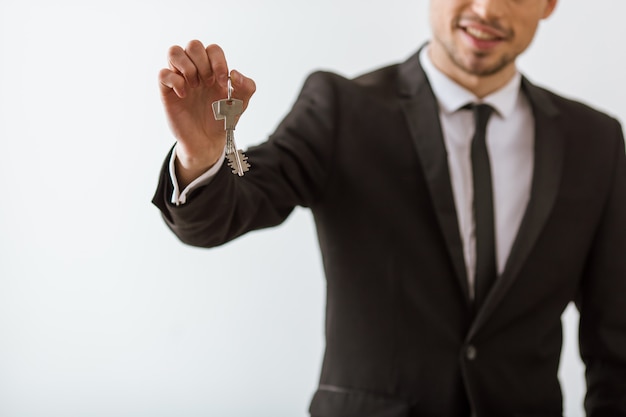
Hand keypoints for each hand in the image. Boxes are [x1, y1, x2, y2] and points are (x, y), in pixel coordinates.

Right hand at [158, 41, 255, 185]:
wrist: (208, 141)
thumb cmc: (222, 119)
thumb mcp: (241, 104)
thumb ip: (247, 86)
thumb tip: (234, 73)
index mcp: (213, 69)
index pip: (213, 49)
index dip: (218, 61)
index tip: (222, 83)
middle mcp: (195, 70)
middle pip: (193, 45)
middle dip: (203, 63)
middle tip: (208, 83)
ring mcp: (180, 78)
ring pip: (174, 51)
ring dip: (187, 67)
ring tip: (195, 86)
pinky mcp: (167, 91)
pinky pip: (162, 73)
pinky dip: (174, 81)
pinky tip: (184, 95)